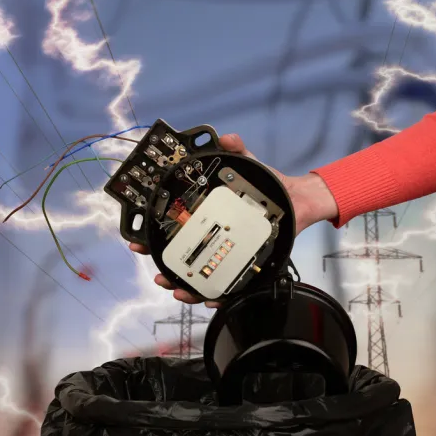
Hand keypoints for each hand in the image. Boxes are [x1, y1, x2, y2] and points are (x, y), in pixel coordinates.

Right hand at [128, 133, 337, 306]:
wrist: (297, 201)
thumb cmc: (268, 186)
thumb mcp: (248, 165)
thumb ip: (236, 150)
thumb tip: (227, 138)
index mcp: (206, 215)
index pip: (172, 228)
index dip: (152, 236)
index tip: (138, 243)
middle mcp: (213, 236)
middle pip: (182, 258)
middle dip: (165, 270)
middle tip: (159, 275)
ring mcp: (229, 252)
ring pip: (201, 276)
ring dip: (187, 287)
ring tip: (181, 291)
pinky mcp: (247, 264)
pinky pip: (230, 286)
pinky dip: (219, 294)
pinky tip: (213, 298)